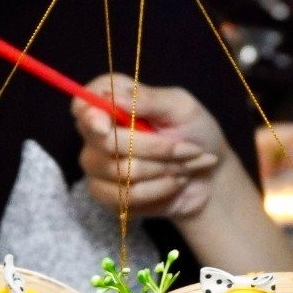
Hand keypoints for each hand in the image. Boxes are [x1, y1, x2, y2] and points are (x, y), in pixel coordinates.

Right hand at [76, 75, 232, 220]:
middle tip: (189, 149)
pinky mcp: (106, 195)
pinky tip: (172, 183)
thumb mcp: (182, 107)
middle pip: (104, 142)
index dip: (89, 116)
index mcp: (112, 101)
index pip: (82, 106)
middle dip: (155, 148)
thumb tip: (110, 95)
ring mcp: (98, 165)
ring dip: (163, 170)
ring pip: (119, 172)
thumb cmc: (195, 133)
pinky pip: (126, 197)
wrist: (210, 176)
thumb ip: (148, 99)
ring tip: (184, 166)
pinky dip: (159, 190)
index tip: (105, 126)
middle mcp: (97, 132)